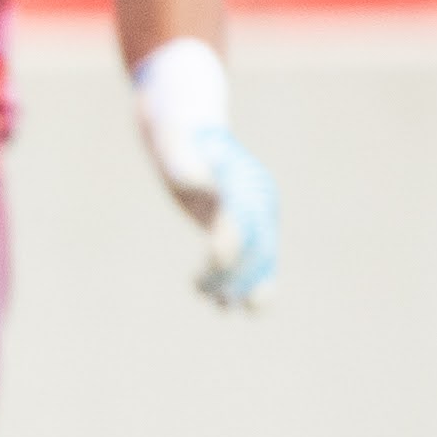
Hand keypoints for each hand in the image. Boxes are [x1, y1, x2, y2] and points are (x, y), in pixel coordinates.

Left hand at [164, 128, 278, 309]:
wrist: (188, 130)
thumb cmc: (178, 137)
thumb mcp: (175, 146)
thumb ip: (185, 165)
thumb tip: (195, 185)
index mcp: (245, 183)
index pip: (243, 221)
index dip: (231, 244)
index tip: (213, 262)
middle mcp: (257, 202)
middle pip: (257, 247)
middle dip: (236, 274)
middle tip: (203, 290)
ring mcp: (254, 216)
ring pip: (261, 261)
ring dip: (244, 287)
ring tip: (220, 305)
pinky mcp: (241, 228)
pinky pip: (250, 261)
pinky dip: (239, 284)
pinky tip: (219, 303)